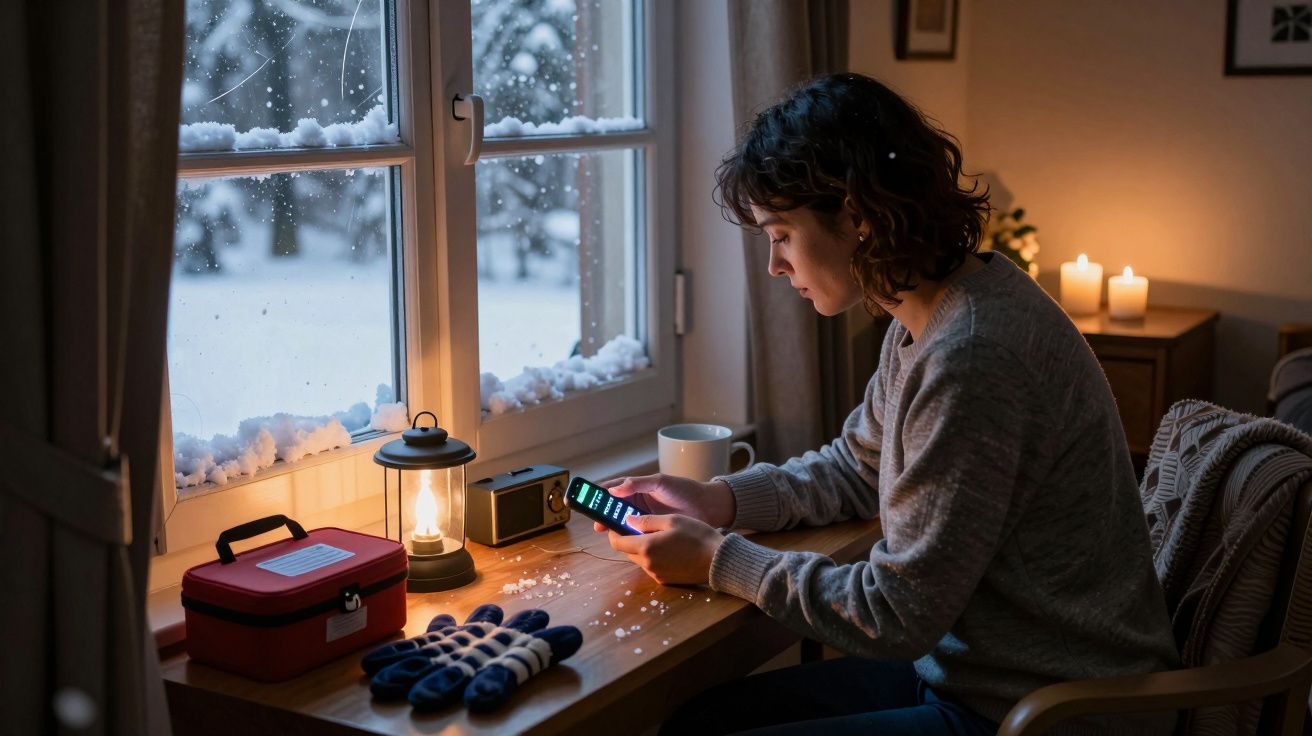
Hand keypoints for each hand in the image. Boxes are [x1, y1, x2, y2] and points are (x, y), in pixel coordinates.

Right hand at [591, 474, 734, 532]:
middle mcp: (638, 503)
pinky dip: (626, 537)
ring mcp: (644, 518)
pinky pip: (634, 534)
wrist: (707, 507)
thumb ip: (638, 484)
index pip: (613, 490)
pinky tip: (621, 540)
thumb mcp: (660, 482)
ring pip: (622, 522)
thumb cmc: (685, 490)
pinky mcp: (652, 531)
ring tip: (604, 530)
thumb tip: (613, 490)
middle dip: (602, 514)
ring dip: (612, 526)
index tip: (586, 498)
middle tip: (595, 521)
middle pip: (614, 508)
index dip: (599, 494)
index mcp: (638, 488)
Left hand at [605, 514, 724, 585]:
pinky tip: (667, 548)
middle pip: (626, 551)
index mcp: (646, 547)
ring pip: (639, 559)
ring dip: (641, 548)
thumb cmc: (696, 536)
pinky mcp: (665, 580)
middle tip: (639, 526)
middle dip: (628, 538)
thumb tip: (628, 520)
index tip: (618, 522)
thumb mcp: (671, 520)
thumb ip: (646, 520)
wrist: (718, 560)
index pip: (616, 542)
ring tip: (658, 535)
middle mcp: (647, 564)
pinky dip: (653, 557)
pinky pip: (651, 566)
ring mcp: (656, 574)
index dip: (614, 531)